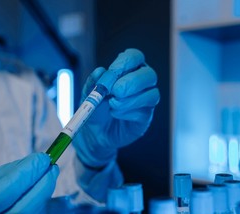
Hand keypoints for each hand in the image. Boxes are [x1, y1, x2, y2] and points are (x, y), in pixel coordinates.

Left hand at [74, 48, 159, 167]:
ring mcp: (147, 99)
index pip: (135, 57)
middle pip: (149, 75)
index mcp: (129, 69)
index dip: (126, 62)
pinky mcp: (146, 116)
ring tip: (112, 105)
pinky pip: (144, 112)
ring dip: (128, 100)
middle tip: (114, 92)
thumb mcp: (88, 94)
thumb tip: (100, 71)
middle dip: (131, 82)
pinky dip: (127, 112)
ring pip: (151, 94)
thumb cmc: (96, 107)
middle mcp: (142, 81)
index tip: (113, 71)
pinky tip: (116, 114)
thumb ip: (93, 83)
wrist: (95, 132)